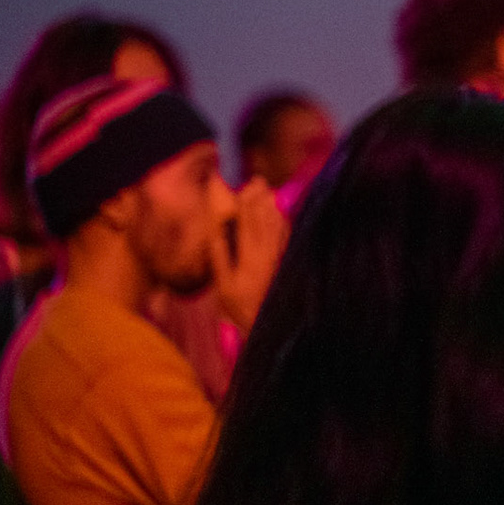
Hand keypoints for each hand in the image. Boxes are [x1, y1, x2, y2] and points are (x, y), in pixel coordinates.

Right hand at [213, 178, 285, 331]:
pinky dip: (281, 224)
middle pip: (264, 222)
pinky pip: (284, 238)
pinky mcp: (285, 262)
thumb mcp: (224, 285)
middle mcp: (266, 254)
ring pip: (276, 228)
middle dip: (260, 200)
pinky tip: (280, 215)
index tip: (244, 188)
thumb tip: (218, 233)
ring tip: (268, 192)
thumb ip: (221, 257)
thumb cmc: (240, 306)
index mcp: (249, 258)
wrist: (268, 323)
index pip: (248, 226)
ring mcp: (278, 258)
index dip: (246, 205)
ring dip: (271, 208)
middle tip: (257, 181)